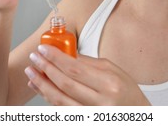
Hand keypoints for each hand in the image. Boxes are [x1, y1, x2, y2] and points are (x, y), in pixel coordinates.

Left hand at [24, 45, 150, 105]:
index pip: (76, 68)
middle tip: (34, 58)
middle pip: (65, 84)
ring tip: (31, 72)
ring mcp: (92, 115)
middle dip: (45, 69)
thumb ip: (88, 62)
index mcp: (109, 83)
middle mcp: (101, 102)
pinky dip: (48, 98)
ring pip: (59, 100)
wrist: (136, 115)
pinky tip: (40, 87)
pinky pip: (62, 110)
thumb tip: (64, 53)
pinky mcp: (84, 122)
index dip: (56, 58)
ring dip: (42, 84)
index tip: (43, 49)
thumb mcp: (113, 70)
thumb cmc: (126, 91)